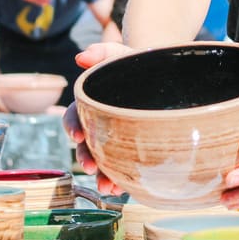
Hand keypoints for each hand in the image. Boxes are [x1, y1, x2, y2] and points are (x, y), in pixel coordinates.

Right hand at [65, 42, 132, 193]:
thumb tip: (80, 57)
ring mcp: (113, 138)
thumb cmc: (139, 64)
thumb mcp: (123, 55)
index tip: (78, 136)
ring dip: (101, 174)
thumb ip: (103, 52)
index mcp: (91, 102)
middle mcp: (98, 123)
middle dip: (85, 157)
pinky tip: (122, 188)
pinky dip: (118, 179)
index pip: (74, 115)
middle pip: (85, 144)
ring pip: (101, 160)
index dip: (72, 127)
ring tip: (108, 186)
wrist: (166, 78)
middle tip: (91, 167)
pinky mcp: (129, 149)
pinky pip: (119, 167)